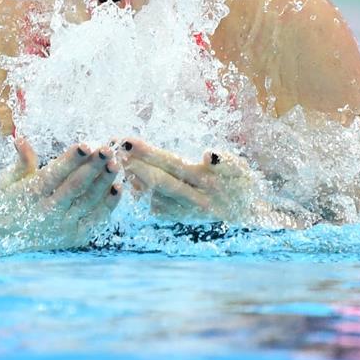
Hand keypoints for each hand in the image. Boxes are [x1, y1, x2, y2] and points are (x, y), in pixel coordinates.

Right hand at [0, 138, 121, 246]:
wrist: (4, 240)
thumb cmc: (6, 204)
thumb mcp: (7, 182)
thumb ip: (21, 162)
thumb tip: (21, 139)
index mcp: (31, 194)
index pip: (54, 174)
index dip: (71, 160)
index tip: (86, 145)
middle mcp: (48, 212)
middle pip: (75, 186)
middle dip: (94, 166)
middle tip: (108, 149)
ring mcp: (63, 226)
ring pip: (89, 201)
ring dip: (104, 181)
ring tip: (115, 163)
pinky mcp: (75, 236)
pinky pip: (96, 219)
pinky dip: (108, 204)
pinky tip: (117, 186)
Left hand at [117, 138, 255, 222]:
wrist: (248, 214)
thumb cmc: (242, 183)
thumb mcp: (241, 169)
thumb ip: (226, 161)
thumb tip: (208, 154)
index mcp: (205, 181)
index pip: (171, 163)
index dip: (147, 152)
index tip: (126, 140)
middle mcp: (194, 198)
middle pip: (158, 180)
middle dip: (133, 164)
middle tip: (111, 150)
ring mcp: (186, 211)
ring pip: (153, 196)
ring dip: (133, 179)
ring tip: (115, 163)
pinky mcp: (182, 219)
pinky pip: (157, 209)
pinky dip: (142, 196)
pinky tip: (129, 183)